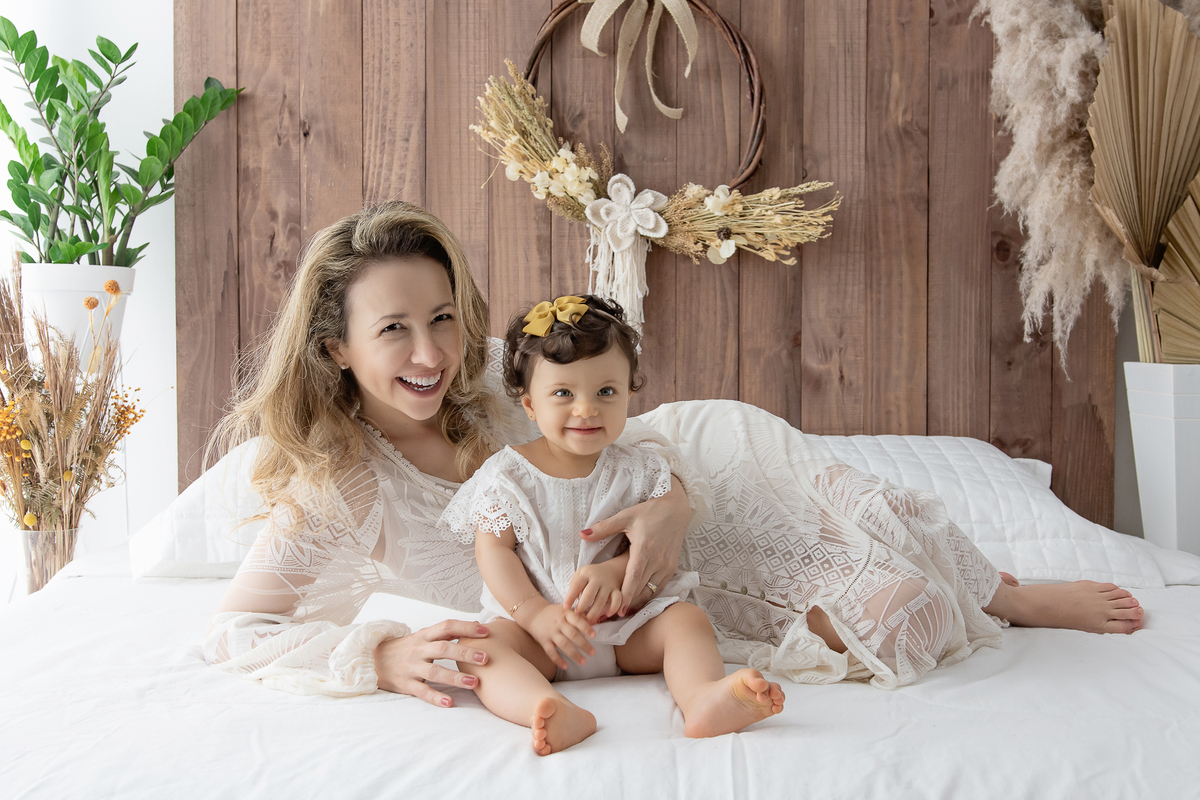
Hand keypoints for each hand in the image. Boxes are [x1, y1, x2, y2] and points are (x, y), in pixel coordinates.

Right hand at [373, 619, 489, 707]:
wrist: (372, 660)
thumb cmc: (405, 648)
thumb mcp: (423, 636)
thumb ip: (446, 632)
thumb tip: (476, 624)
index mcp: (424, 636)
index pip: (447, 627)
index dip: (466, 627)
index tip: (486, 631)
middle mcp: (418, 650)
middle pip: (443, 649)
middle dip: (465, 653)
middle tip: (486, 658)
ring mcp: (411, 668)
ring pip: (434, 672)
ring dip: (455, 678)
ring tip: (474, 683)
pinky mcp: (405, 684)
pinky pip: (421, 691)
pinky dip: (435, 697)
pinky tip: (449, 703)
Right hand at [523, 601, 596, 670]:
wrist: (533, 613)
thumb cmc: (554, 613)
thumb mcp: (565, 610)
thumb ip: (578, 616)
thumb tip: (594, 620)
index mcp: (566, 614)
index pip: (577, 620)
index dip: (586, 628)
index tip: (594, 636)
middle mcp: (559, 623)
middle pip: (572, 634)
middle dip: (583, 644)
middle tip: (593, 653)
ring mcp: (551, 632)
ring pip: (563, 644)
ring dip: (574, 654)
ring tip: (583, 662)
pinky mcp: (543, 640)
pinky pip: (551, 652)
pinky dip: (558, 660)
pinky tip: (565, 666)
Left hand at [565, 561, 624, 623]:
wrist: (611, 570)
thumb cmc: (590, 576)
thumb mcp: (580, 575)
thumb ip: (574, 587)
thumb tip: (568, 604)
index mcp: (586, 574)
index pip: (577, 585)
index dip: (570, 597)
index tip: (565, 607)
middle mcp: (597, 579)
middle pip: (589, 593)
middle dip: (582, 606)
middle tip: (577, 615)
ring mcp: (607, 585)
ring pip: (602, 599)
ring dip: (595, 612)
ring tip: (588, 620)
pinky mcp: (616, 590)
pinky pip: (617, 600)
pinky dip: (613, 608)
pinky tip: (608, 614)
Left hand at [580, 476, 689, 614]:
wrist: (676, 509)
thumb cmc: (649, 512)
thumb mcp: (626, 516)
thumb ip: (604, 528)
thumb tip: (582, 534)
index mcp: (644, 549)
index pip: (633, 578)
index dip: (625, 595)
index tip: (617, 609)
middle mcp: (657, 561)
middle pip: (641, 588)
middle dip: (628, 602)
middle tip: (613, 614)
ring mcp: (667, 566)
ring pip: (652, 591)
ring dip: (638, 601)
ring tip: (624, 610)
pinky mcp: (672, 567)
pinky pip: (660, 587)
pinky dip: (649, 595)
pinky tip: (638, 600)